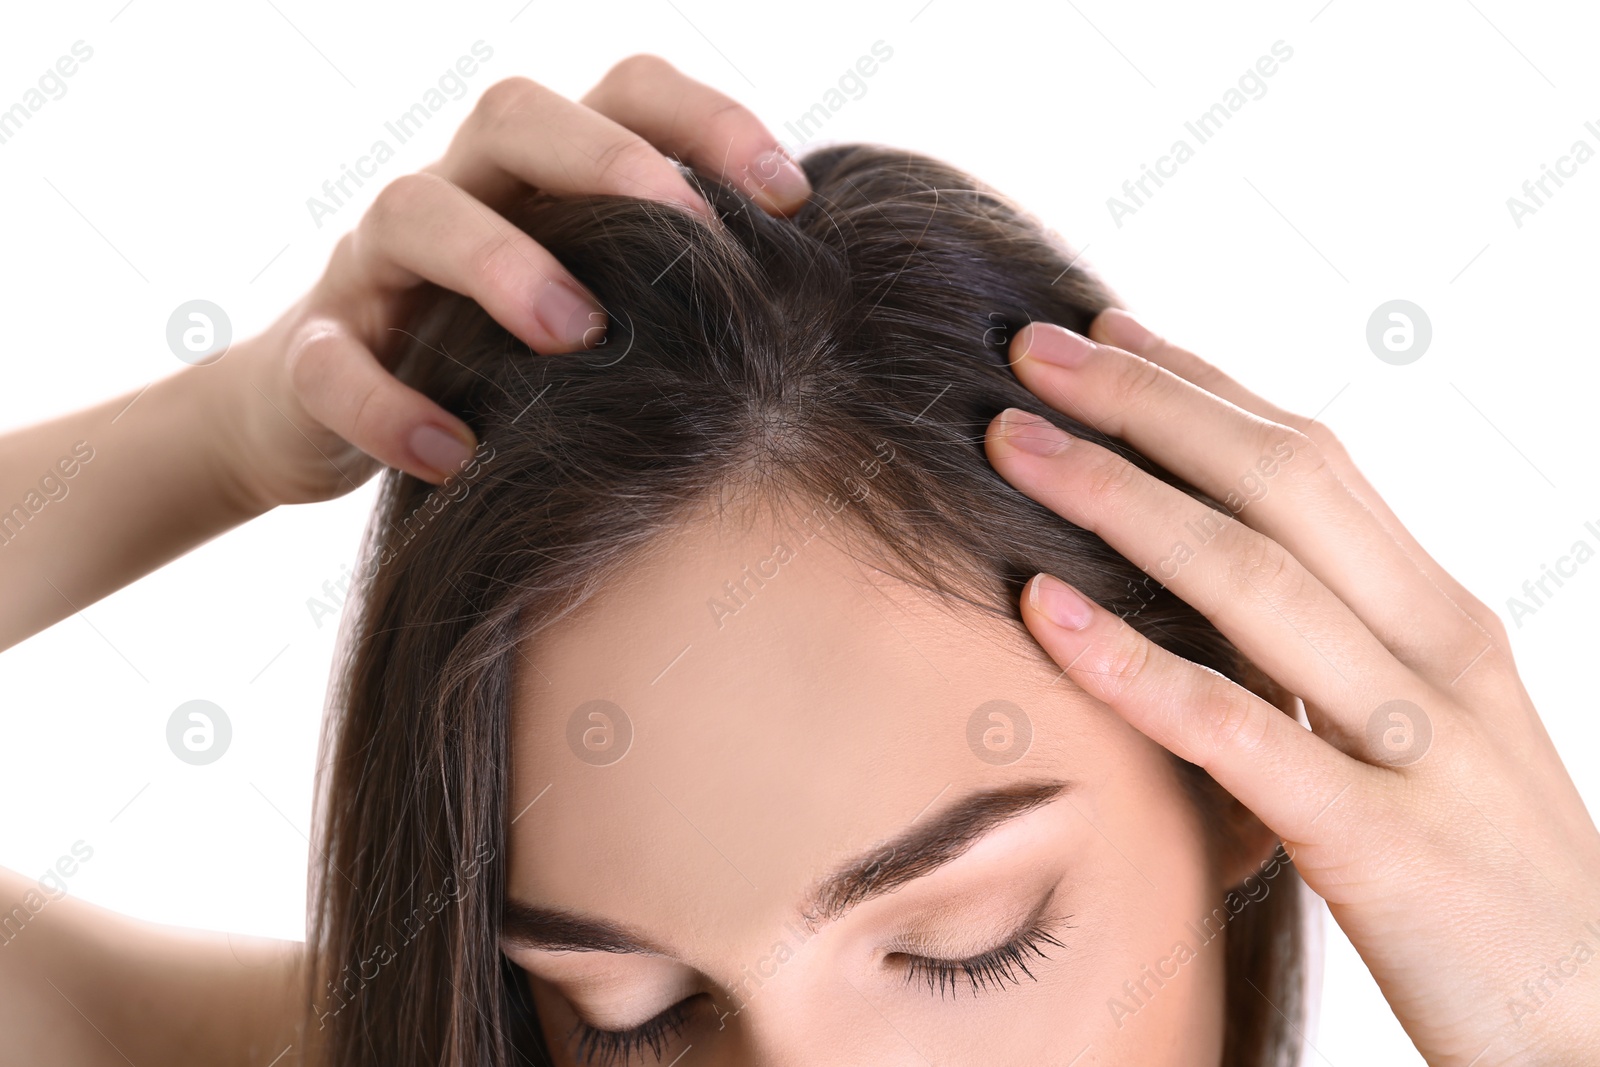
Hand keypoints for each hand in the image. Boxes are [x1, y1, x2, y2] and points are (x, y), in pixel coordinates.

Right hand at [205, 55, 809, 511]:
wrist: (323, 415)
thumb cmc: (497, 359)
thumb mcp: (592, 311)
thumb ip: (671, 292)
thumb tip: (819, 308)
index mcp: (538, 175)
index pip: (624, 92)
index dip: (708, 120)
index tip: (792, 196)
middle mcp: (458, 193)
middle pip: (514, 117)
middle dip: (604, 162)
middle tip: (688, 232)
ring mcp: (374, 268)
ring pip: (414, 211)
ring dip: (500, 262)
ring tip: (574, 333)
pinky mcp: (313, 354)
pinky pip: (331, 365)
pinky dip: (390, 403)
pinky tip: (455, 453)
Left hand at [983, 311, 1599, 1065]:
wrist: (1599, 1029)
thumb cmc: (1484, 881)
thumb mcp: (1419, 734)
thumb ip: (1333, 652)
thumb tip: (1211, 583)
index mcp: (1442, 619)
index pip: (1313, 463)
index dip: (1204, 386)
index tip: (1109, 331)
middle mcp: (1438, 652)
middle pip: (1282, 483)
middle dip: (1149, 404)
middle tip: (1034, 346)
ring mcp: (1417, 745)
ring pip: (1255, 581)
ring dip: (1119, 499)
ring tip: (1011, 443)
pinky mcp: (1381, 847)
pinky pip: (1242, 732)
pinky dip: (1136, 664)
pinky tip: (1041, 612)